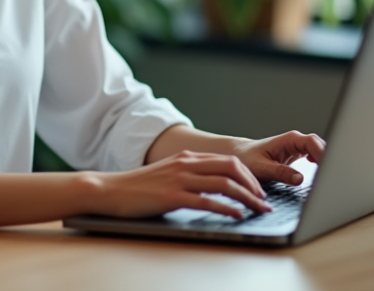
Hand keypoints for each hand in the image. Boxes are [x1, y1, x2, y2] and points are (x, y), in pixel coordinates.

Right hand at [87, 151, 272, 219]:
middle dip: (253, 185)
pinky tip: (236, 216)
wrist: (111, 189)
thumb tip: (212, 184)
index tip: (257, 190)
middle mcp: (186, 164)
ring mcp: (180, 179)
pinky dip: (227, 208)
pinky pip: (207, 201)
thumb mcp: (167, 172)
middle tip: (263, 200)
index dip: (248, 175)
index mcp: (186, 157)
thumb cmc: (138, 186)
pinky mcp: (172, 196)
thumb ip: (188, 174)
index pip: (227, 160)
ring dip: (247, 198)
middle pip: (231, 167)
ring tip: (257, 210)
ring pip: (224, 184)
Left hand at [232, 131, 325, 186]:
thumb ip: (280, 173)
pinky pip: (316, 156)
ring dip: (326, 161)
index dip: (323, 154)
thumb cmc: (248, 159)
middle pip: (320, 146)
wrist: (241, 156)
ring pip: (320, 150)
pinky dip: (321, 163)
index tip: (328, 168)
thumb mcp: (262, 168)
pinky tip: (322, 172)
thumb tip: (299, 179)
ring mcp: (298, 147)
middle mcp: (296, 141)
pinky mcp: (298, 154)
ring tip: (330, 177)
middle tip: (333, 177)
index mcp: (289, 140)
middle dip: (329, 158)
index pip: (312, 142)